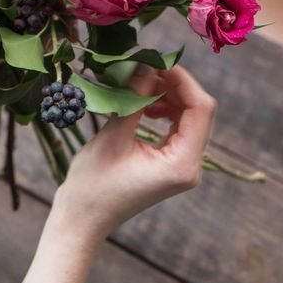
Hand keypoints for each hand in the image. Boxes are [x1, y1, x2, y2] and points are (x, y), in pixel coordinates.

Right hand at [11, 66, 215, 282]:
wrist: (81, 220)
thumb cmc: (92, 185)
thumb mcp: (113, 136)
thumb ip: (134, 98)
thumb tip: (146, 64)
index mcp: (182, 164)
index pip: (200, 109)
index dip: (182, 79)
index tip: (157, 61)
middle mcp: (190, 166)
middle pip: (198, 111)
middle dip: (174, 85)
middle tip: (144, 69)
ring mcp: (182, 167)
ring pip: (188, 117)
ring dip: (168, 96)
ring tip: (141, 86)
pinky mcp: (170, 165)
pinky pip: (177, 128)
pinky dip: (163, 110)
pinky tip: (142, 106)